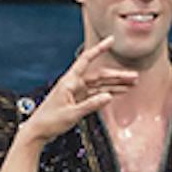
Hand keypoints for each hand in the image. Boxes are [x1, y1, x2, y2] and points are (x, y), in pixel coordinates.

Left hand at [18, 36, 132, 143]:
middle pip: (99, 75)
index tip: (110, 40)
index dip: (99, 49)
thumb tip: (108, 97)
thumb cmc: (49, 121)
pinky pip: (96, 94)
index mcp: (69, 81)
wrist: (38, 131)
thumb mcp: (71, 114)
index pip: (87, 60)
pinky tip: (118, 93)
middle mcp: (74, 84)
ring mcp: (76, 92)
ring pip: (100, 85)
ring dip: (115, 84)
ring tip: (131, 84)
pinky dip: (107, 93)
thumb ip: (90, 105)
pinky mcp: (78, 100)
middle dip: (117, 75)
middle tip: (134, 76)